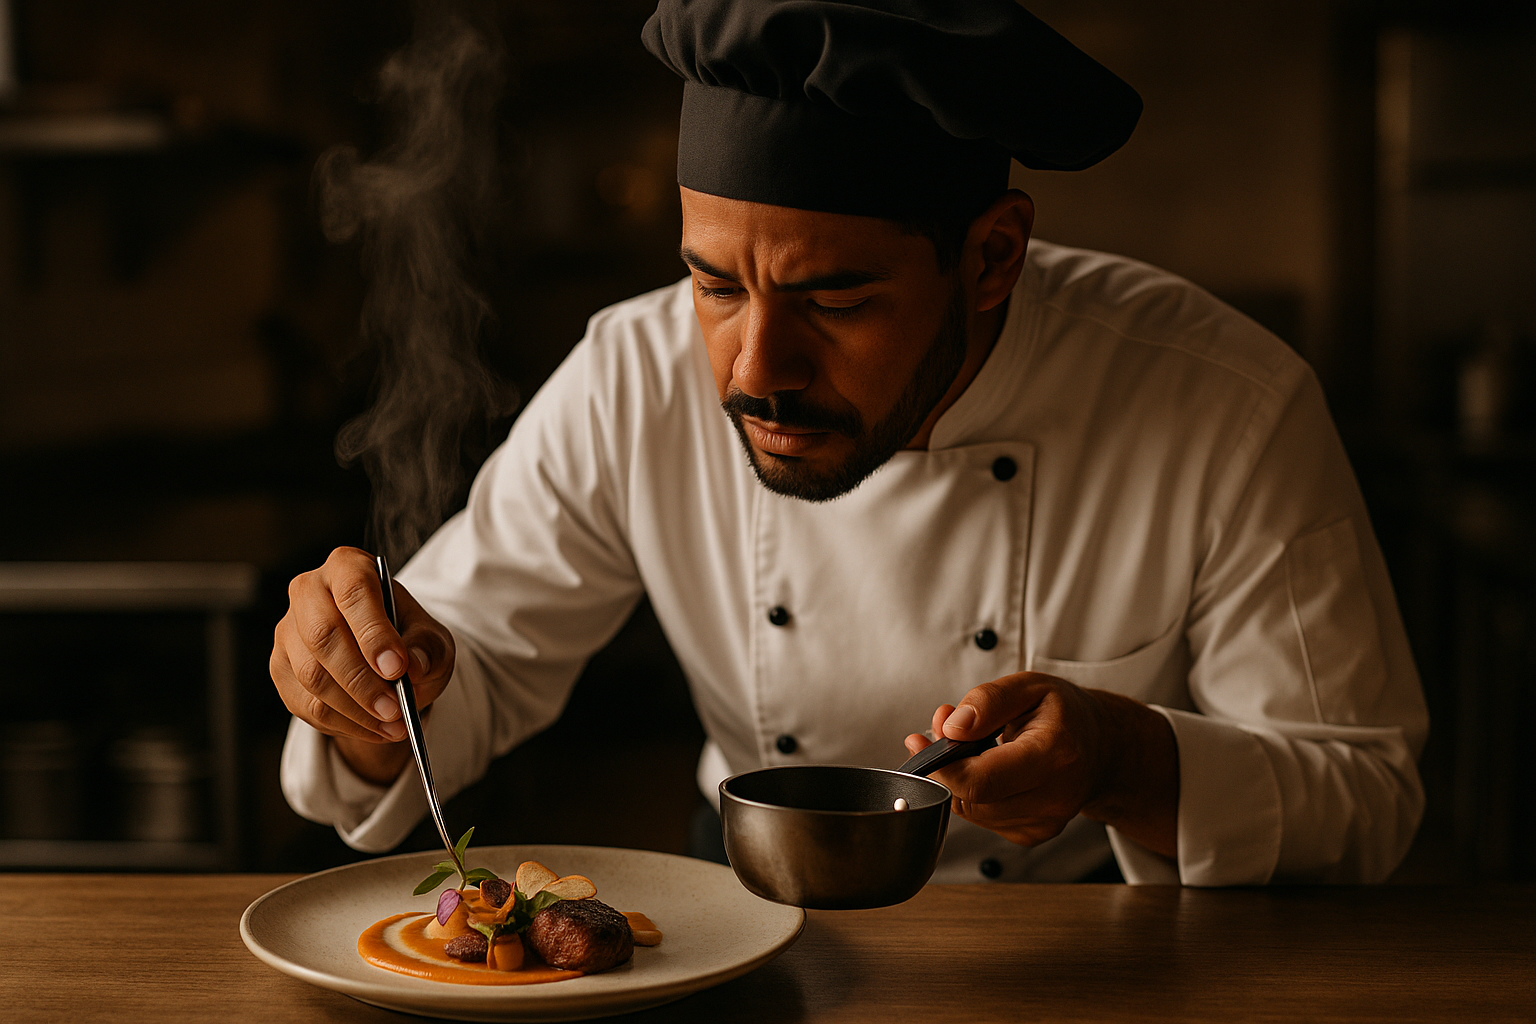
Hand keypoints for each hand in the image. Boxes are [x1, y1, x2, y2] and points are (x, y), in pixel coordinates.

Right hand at [271, 546, 454, 782]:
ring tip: (393, 725)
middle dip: (362, 680)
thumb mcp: (433, 639)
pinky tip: (373, 728)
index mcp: (348, 567)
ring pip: (312, 675)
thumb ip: (428, 648)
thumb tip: (413, 665)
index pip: (354, 592)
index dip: (373, 632)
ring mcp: (287, 630)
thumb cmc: (409, 639)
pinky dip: (343, 724)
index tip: (396, 667)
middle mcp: (309, 591)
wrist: (385, 661)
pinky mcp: (280, 667)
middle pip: (324, 635)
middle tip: (395, 708)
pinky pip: (305, 703)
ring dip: (355, 708)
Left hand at [903, 672, 1177, 856]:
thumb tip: (950, 727)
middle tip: (947, 732)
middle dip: (947, 766)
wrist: (1102, 748)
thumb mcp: (1028, 686)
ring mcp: (1045, 822)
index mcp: (1055, 753)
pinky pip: (982, 817)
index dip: (942, 766)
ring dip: (960, 778)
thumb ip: (987, 701)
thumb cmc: (1064, 714)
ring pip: (971, 809)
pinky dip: (975, 793)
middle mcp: (1054, 796)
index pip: (981, 780)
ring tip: (979, 747)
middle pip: (971, 797)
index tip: (921, 743)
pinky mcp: (1033, 835)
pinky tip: (993, 771)